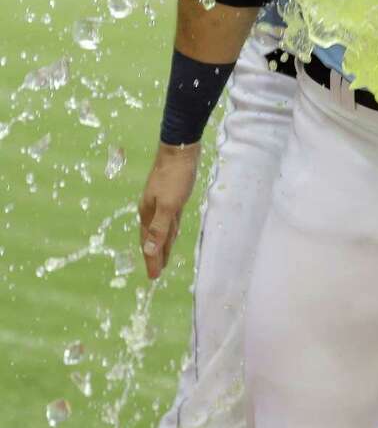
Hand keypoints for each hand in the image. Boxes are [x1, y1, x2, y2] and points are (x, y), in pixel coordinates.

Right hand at [138, 142, 200, 280]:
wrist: (180, 148)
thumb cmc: (175, 176)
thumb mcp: (169, 204)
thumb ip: (160, 228)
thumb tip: (149, 251)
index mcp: (147, 213)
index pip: (149, 244)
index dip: (151, 260)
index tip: (153, 278)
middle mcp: (151, 209)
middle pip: (152, 238)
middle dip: (154, 255)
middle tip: (156, 273)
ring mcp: (161, 201)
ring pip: (161, 229)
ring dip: (162, 244)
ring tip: (163, 257)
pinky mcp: (172, 194)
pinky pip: (169, 219)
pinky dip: (170, 229)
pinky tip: (173, 231)